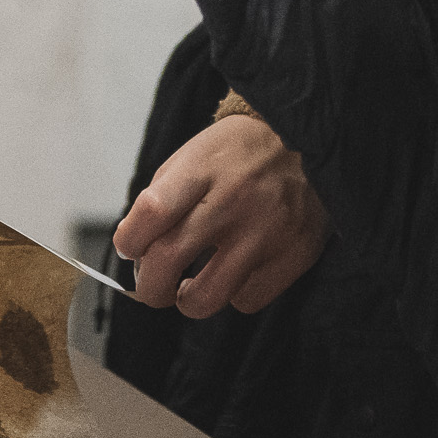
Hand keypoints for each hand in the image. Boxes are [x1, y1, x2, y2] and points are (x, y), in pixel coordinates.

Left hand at [112, 113, 325, 316]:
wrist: (307, 136)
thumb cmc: (240, 153)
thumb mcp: (193, 155)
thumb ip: (162, 199)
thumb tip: (136, 253)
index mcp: (203, 168)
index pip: (150, 213)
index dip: (129, 241)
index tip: (130, 249)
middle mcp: (233, 199)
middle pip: (169, 259)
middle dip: (149, 287)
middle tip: (152, 287)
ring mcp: (266, 231)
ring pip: (207, 296)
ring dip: (188, 301)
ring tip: (189, 289)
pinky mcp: (294, 254)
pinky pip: (247, 300)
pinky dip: (234, 295)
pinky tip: (236, 273)